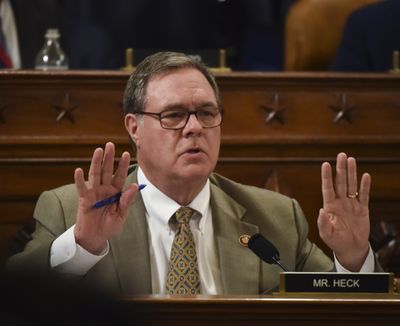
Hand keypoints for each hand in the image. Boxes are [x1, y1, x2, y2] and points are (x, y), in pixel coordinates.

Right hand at [74, 142, 137, 253]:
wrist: (95, 237)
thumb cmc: (109, 226)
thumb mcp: (121, 215)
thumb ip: (127, 201)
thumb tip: (134, 185)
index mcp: (116, 192)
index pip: (120, 176)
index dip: (123, 165)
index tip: (127, 153)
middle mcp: (105, 189)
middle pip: (107, 170)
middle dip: (109, 158)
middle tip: (110, 144)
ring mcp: (94, 192)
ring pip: (95, 175)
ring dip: (96, 162)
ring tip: (98, 150)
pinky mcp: (84, 199)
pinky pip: (82, 188)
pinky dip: (79, 179)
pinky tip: (79, 170)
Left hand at [317, 152, 370, 270]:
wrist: (351, 249)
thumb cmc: (336, 241)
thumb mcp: (326, 234)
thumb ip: (323, 223)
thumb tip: (321, 211)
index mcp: (330, 206)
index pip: (327, 188)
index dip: (327, 176)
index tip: (325, 164)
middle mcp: (340, 202)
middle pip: (340, 182)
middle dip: (341, 169)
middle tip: (342, 155)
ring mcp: (351, 204)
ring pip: (351, 185)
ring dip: (351, 173)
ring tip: (351, 160)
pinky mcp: (362, 209)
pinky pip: (364, 195)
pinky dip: (365, 186)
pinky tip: (365, 175)